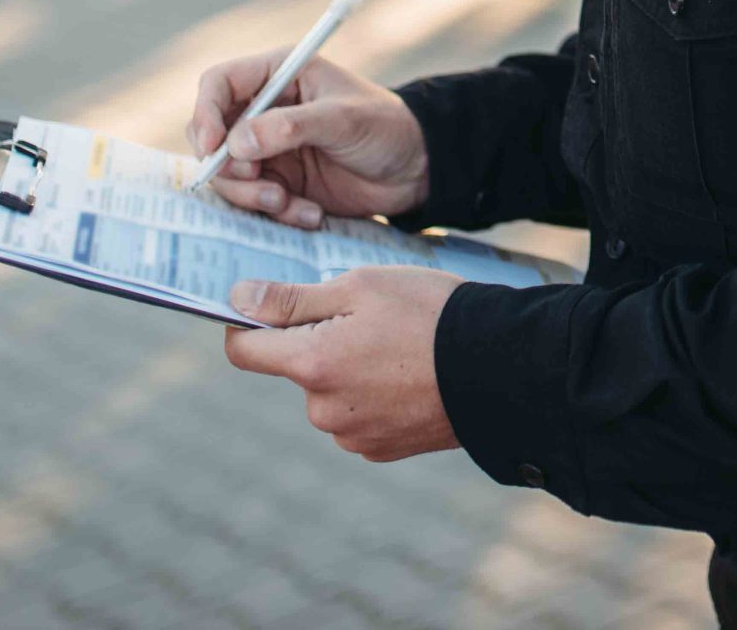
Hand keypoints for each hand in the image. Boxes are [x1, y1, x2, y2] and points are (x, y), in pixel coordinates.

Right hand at [187, 49, 429, 227]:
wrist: (415, 170)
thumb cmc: (385, 128)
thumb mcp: (343, 119)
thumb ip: (290, 127)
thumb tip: (237, 142)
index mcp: (279, 74)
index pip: (218, 84)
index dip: (204, 113)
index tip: (211, 147)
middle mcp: (265, 110)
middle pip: (210, 134)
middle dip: (225, 165)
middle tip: (258, 182)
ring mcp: (268, 149)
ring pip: (226, 174)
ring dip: (249, 195)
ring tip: (285, 203)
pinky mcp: (279, 182)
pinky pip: (253, 201)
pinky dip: (274, 213)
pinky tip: (309, 214)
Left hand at [222, 268, 461, 460]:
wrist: (499, 367)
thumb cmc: (431, 314)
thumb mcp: (361, 286)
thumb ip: (292, 298)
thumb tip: (237, 299)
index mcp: (312, 363)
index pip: (244, 351)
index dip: (249, 323)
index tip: (271, 307)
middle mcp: (323, 408)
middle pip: (297, 369)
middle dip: (321, 343)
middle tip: (373, 320)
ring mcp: (352, 434)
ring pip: (330, 395)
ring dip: (350, 372)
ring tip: (402, 349)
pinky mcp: (380, 449)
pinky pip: (359, 419)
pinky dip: (375, 398)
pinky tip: (412, 378)